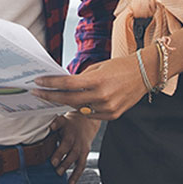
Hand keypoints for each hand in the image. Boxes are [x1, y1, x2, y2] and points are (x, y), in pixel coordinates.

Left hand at [32, 53, 151, 120]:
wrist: (144, 74)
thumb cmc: (121, 67)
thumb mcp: (98, 67)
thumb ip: (81, 78)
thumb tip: (64, 83)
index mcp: (97, 80)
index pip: (67, 84)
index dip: (50, 84)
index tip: (38, 82)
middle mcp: (101, 96)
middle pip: (68, 99)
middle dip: (50, 96)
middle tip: (38, 93)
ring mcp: (107, 108)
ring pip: (79, 109)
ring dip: (66, 103)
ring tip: (55, 97)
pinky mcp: (112, 116)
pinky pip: (91, 115)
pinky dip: (83, 109)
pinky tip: (78, 103)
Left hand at [48, 112, 99, 183]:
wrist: (86, 122)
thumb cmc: (70, 123)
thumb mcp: (63, 120)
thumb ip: (56, 123)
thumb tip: (50, 127)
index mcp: (71, 134)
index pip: (66, 144)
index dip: (60, 154)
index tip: (53, 162)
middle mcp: (78, 142)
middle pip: (73, 154)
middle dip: (65, 164)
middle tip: (57, 171)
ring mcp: (82, 149)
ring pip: (78, 162)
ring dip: (71, 172)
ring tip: (64, 179)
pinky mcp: (85, 155)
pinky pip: (81, 166)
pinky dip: (76, 176)